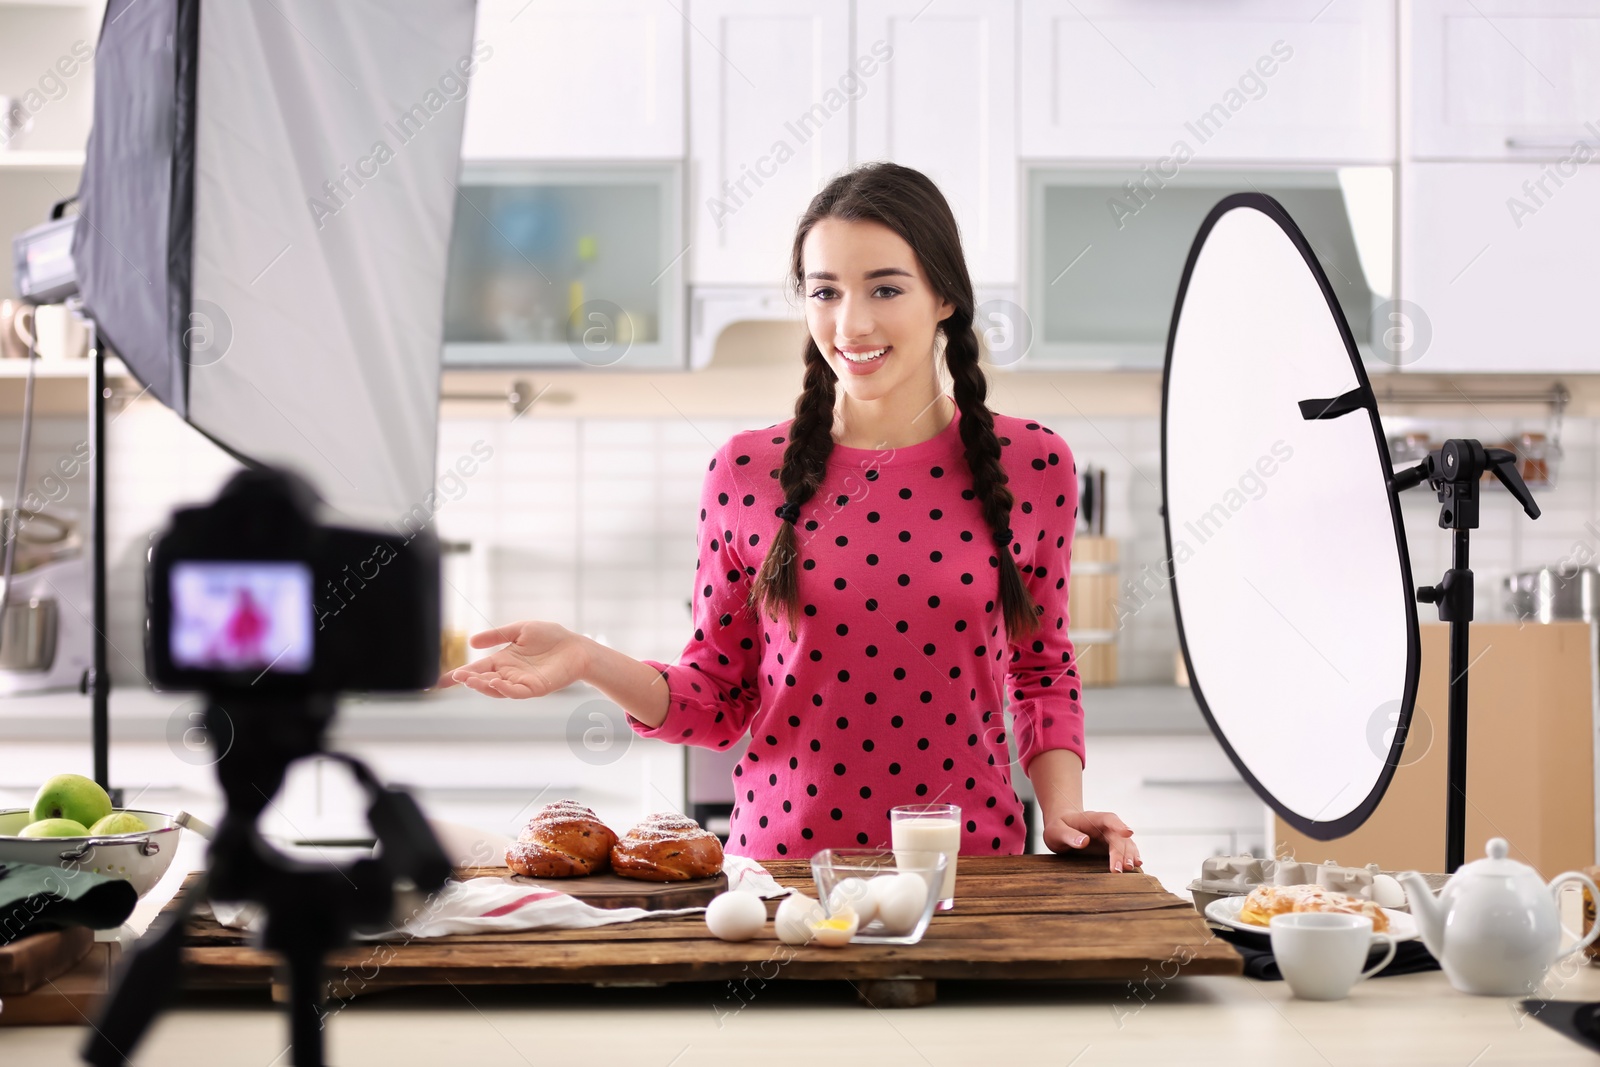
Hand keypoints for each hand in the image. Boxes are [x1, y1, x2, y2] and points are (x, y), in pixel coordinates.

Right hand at [436, 621, 587, 697]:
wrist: (576, 646)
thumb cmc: (550, 637)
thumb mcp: (519, 630)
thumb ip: (496, 635)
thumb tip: (470, 642)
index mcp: (503, 660)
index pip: (477, 669)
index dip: (461, 674)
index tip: (443, 680)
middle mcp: (509, 674)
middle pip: (484, 681)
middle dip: (470, 680)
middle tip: (457, 678)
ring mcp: (521, 683)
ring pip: (497, 689)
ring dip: (483, 686)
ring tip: (470, 680)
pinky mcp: (535, 688)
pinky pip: (517, 692)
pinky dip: (505, 689)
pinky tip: (496, 682)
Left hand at [1042, 809, 1142, 872]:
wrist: (1062, 827)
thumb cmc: (1059, 827)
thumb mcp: (1057, 831)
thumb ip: (1069, 835)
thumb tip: (1084, 841)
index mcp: (1092, 818)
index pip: (1108, 819)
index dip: (1118, 825)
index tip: (1127, 832)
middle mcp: (1105, 826)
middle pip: (1118, 836)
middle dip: (1121, 852)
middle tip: (1120, 868)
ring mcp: (1110, 836)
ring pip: (1125, 844)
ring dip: (1129, 855)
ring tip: (1130, 868)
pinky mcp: (1112, 846)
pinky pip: (1125, 850)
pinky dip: (1132, 857)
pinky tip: (1137, 865)